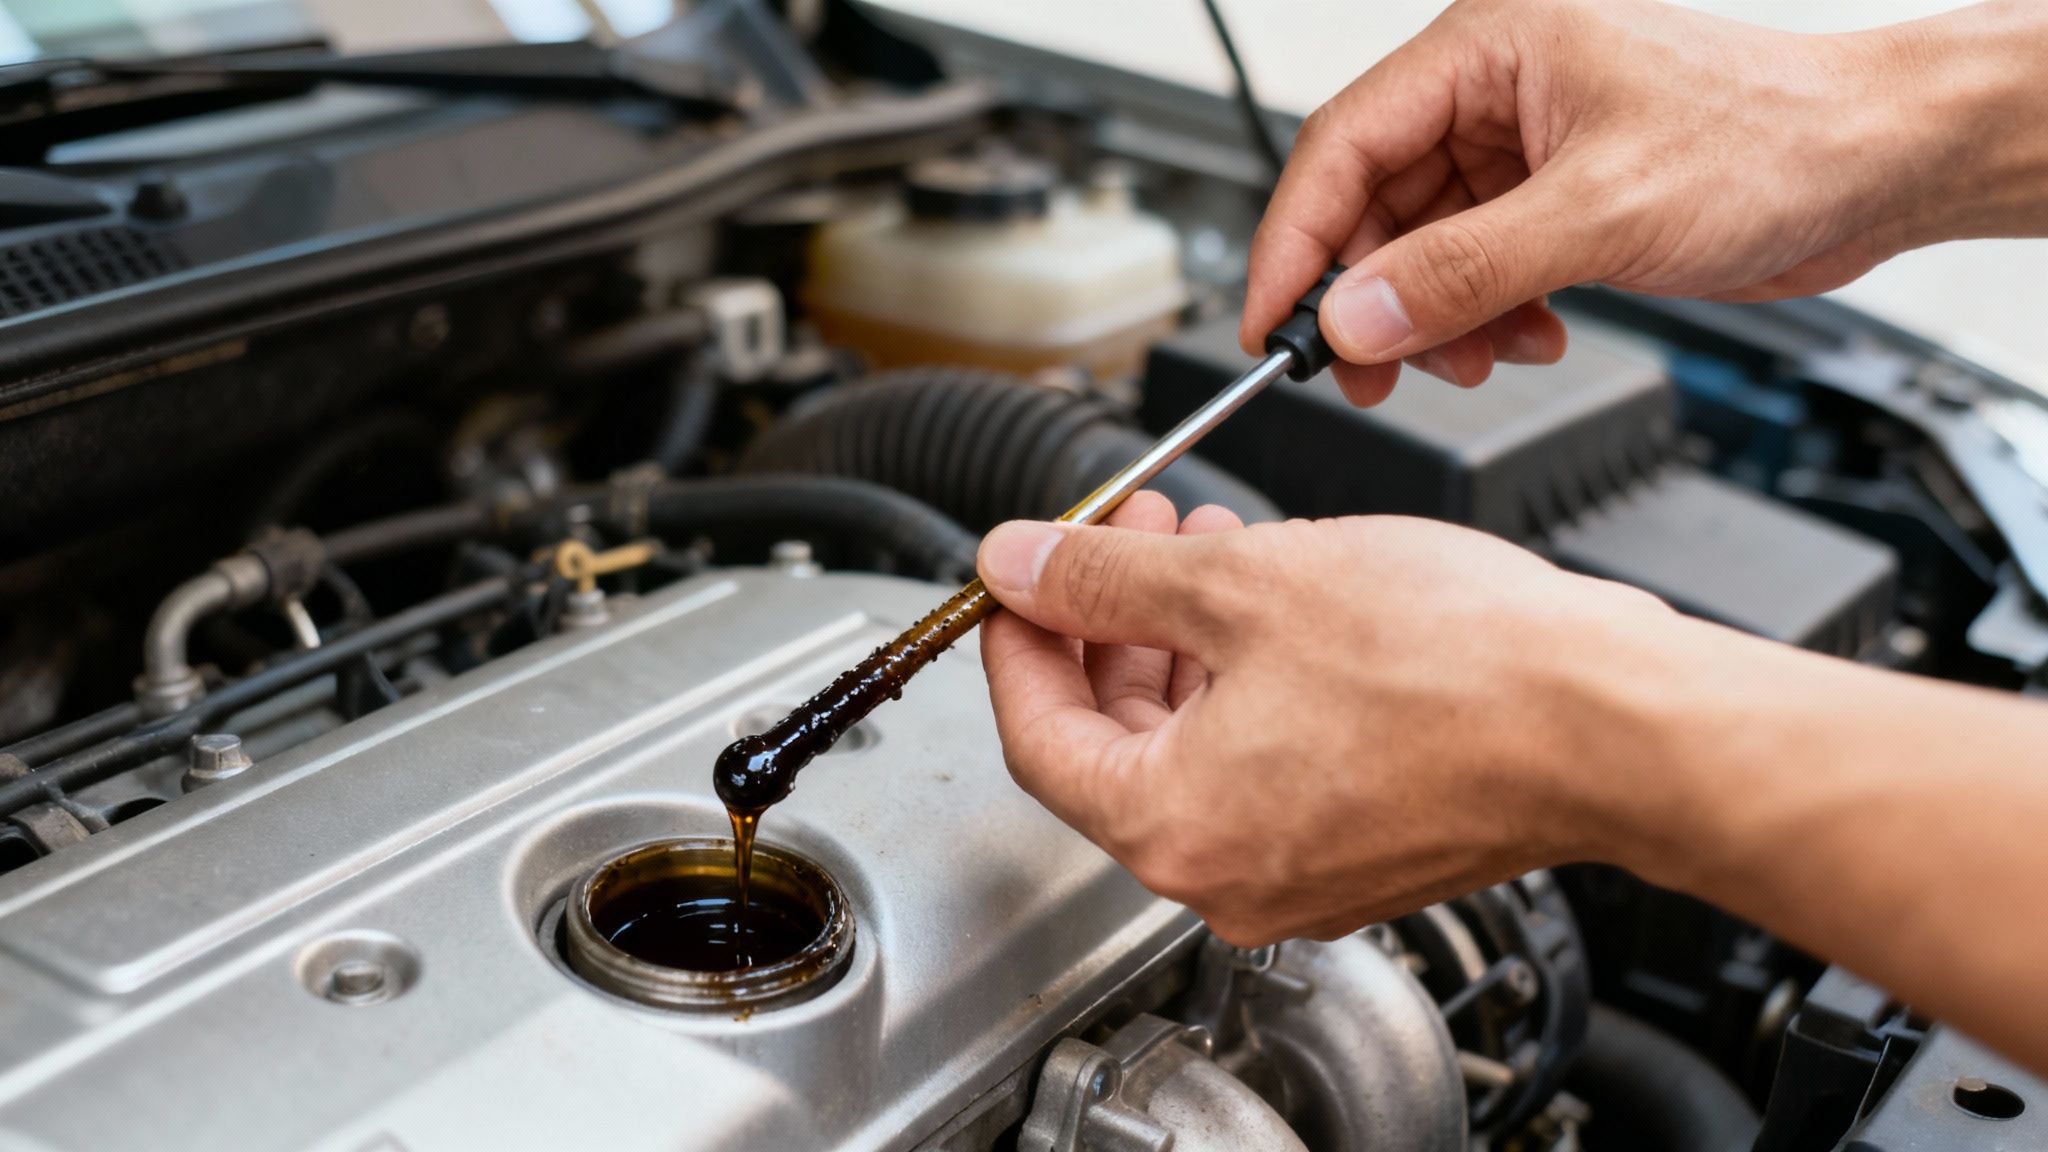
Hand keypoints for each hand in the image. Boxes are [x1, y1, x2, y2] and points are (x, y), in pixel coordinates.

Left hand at [975, 492, 1686, 943]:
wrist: (1617, 722)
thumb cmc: (1460, 668)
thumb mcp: (1243, 583)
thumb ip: (1103, 578)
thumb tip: (1019, 565)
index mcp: (1173, 829)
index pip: (1035, 734)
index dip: (1019, 637)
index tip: (1023, 572)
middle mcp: (1227, 878)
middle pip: (1112, 744)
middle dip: (1109, 624)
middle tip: (1126, 534)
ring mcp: (1299, 874)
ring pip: (1194, 750)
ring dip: (1181, 644)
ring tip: (1207, 546)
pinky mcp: (1362, 852)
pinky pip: (1266, 767)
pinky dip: (1249, 686)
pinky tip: (1277, 606)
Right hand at [1243, 0, 2036, 402]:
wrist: (1881, 167)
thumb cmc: (1775, 138)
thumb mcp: (1600, 212)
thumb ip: (1462, 271)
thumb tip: (1353, 317)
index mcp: (1487, 46)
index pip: (1341, 146)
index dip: (1292, 243)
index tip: (1268, 325)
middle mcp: (1494, 90)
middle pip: (1372, 205)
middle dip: (1371, 298)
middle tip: (1366, 371)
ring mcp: (1522, 148)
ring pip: (1421, 248)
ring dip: (1436, 320)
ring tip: (1476, 358)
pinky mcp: (1553, 200)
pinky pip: (1475, 269)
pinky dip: (1486, 318)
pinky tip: (1529, 337)